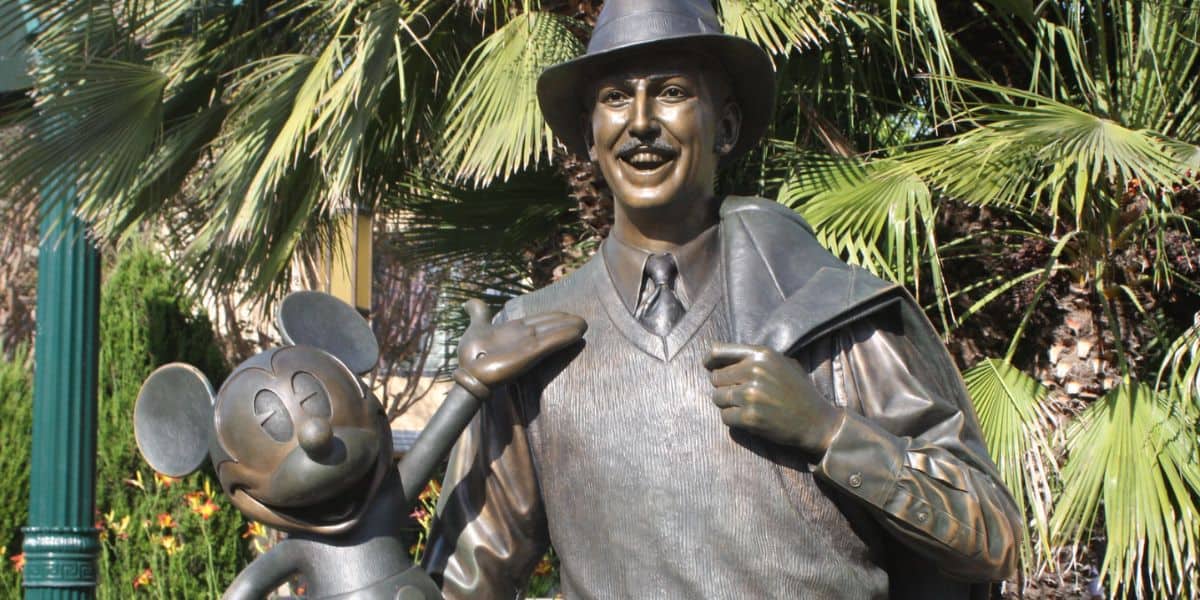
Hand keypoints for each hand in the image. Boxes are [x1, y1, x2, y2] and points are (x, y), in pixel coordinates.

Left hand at [454, 299, 586, 396]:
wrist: (469, 372)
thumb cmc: (472, 354)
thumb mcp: (476, 328)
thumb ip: (478, 314)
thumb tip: (468, 303)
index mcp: (515, 329)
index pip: (538, 320)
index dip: (553, 317)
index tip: (566, 314)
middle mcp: (525, 336)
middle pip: (549, 325)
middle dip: (564, 322)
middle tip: (581, 320)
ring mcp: (529, 344)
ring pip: (553, 333)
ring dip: (569, 328)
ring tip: (583, 324)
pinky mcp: (531, 352)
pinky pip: (551, 342)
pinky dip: (565, 336)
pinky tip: (578, 331)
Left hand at [704, 342, 845, 455]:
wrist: (817, 422)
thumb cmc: (799, 392)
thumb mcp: (783, 363)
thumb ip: (755, 358)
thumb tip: (720, 359)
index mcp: (761, 354)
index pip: (719, 351)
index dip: (710, 360)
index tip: (708, 366)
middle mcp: (754, 371)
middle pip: (716, 378)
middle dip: (724, 387)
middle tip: (739, 395)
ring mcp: (751, 395)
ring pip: (717, 398)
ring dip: (727, 404)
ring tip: (745, 407)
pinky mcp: (750, 417)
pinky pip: (725, 416)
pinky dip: (733, 419)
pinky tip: (748, 419)